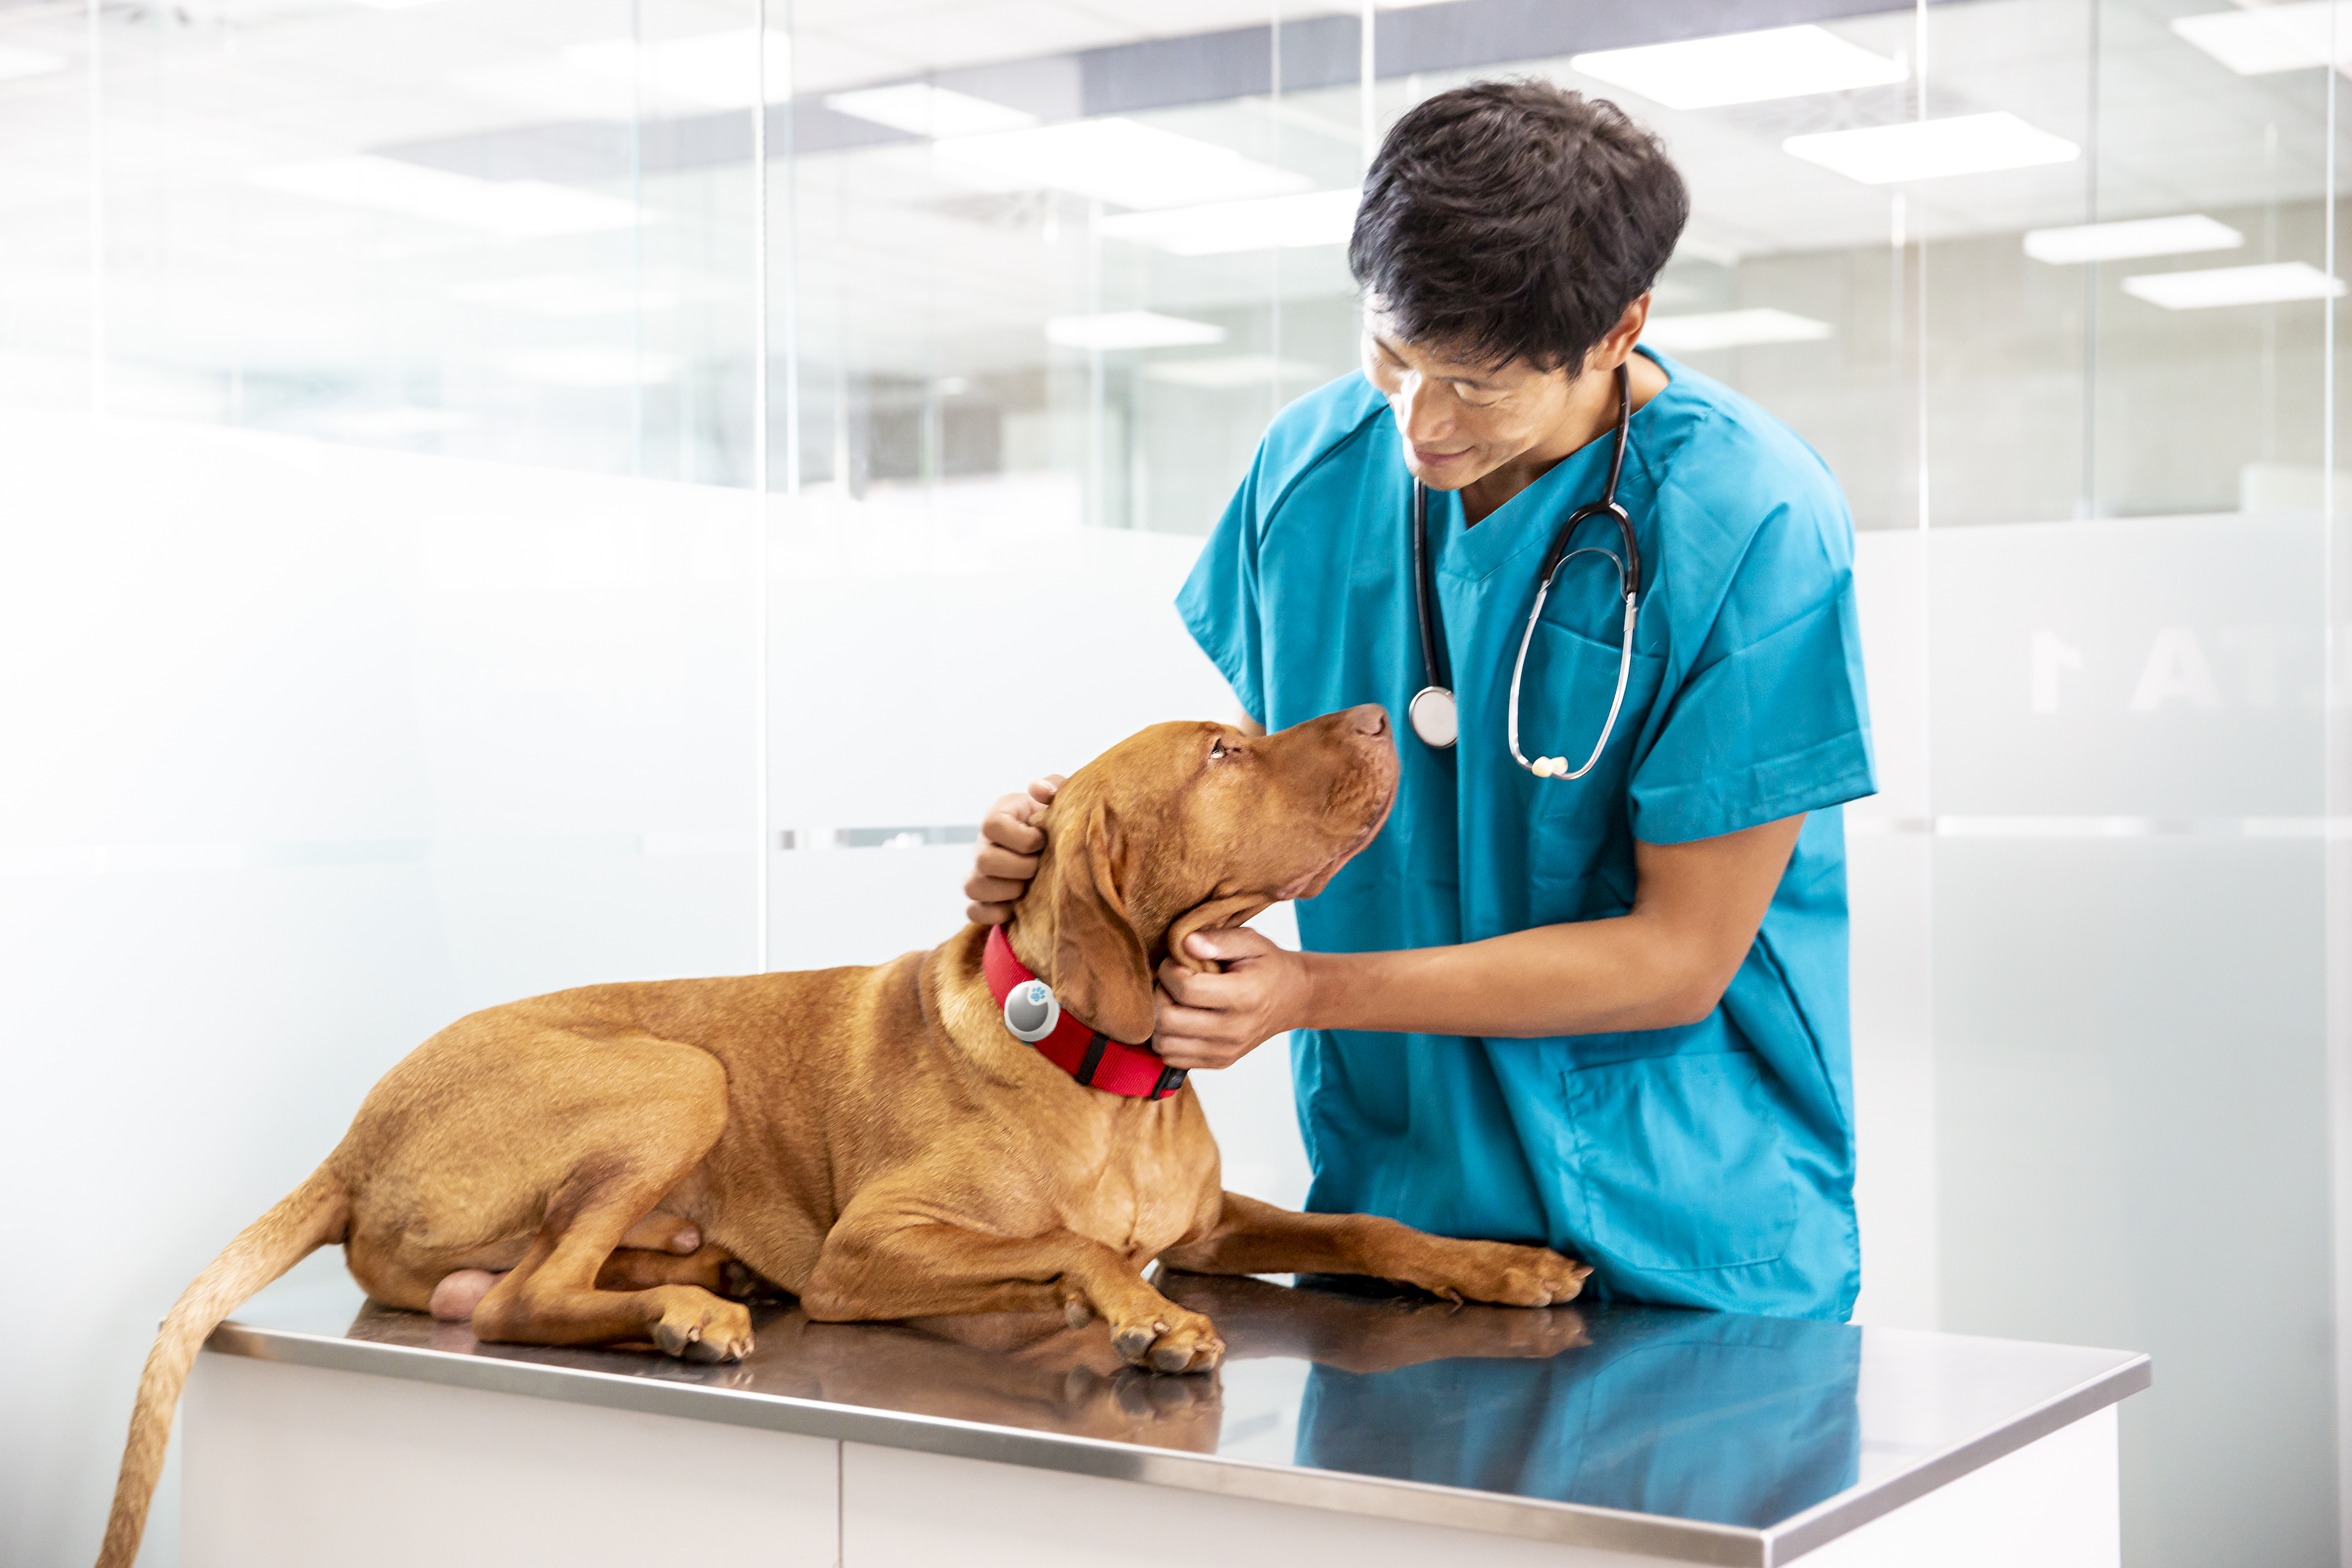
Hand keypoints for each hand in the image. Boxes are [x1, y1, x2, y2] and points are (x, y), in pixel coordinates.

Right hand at [963, 775, 1064, 923]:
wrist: (1055, 848)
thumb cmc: (1055, 822)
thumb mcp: (1061, 799)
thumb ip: (1054, 786)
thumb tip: (1038, 788)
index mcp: (998, 817)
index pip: (992, 825)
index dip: (1021, 838)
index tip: (1042, 841)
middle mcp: (983, 845)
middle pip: (983, 859)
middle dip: (1019, 868)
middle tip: (1039, 866)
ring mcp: (979, 873)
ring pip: (972, 886)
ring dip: (1007, 891)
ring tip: (1029, 887)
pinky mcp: (982, 899)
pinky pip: (973, 911)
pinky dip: (994, 913)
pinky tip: (1017, 908)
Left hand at [1153, 928, 1313, 1069]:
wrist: (1294, 998)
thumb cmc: (1269, 966)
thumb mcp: (1251, 941)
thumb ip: (1219, 939)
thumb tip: (1185, 942)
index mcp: (1244, 996)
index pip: (1185, 990)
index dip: (1168, 971)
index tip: (1174, 960)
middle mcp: (1234, 1029)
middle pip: (1168, 1020)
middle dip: (1159, 995)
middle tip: (1169, 980)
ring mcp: (1226, 1050)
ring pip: (1165, 1044)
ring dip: (1159, 1019)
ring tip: (1173, 1000)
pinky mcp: (1220, 1062)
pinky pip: (1173, 1058)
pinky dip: (1168, 1038)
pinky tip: (1180, 1018)